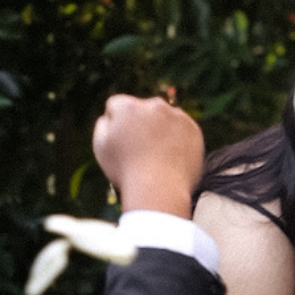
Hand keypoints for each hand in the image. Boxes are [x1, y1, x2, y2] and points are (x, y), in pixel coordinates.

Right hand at [92, 93, 204, 217]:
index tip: (122, 144)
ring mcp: (176, 116)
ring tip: (156, 156)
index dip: (116, 126)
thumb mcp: (101, 147)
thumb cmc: (125, 171)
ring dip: (160, 129)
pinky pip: (182, 129)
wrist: (160, 189)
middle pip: (142, 109)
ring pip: (164, 118)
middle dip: (140, 123)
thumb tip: (112, 115)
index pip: (116, 106)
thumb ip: (104, 124)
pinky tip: (171, 156)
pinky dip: (178, 139)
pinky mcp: (193, 129)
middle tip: (140, 150)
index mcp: (126, 106)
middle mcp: (153, 104)